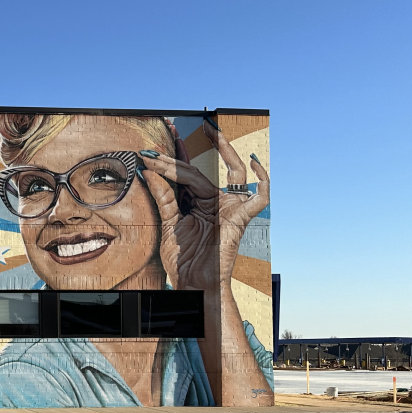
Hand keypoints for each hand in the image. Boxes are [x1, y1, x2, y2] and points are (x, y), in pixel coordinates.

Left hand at [138, 119, 269, 290]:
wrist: (194, 284)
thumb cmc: (183, 259)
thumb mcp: (169, 223)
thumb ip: (162, 197)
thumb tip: (148, 171)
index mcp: (198, 203)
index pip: (186, 174)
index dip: (174, 156)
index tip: (156, 142)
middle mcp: (216, 202)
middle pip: (203, 170)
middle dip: (187, 151)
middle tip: (172, 129)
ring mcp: (231, 209)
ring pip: (226, 174)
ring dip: (221, 152)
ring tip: (208, 132)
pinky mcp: (242, 219)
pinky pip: (260, 196)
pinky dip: (263, 180)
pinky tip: (254, 163)